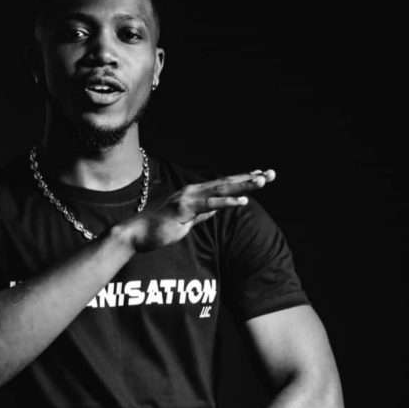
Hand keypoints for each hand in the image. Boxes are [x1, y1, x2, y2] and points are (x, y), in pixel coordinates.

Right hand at [121, 169, 275, 252]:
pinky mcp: (184, 209)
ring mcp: (188, 198)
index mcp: (194, 194)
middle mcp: (193, 191)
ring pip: (221, 189)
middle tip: (271, 174)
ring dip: (243, 185)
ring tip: (262, 181)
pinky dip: (228, 201)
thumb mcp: (186, 221)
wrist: (137, 234)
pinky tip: (243, 200)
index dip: (242, 179)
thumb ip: (201, 214)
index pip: (222, 184)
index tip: (261, 175)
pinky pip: (210, 205)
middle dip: (249, 178)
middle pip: (226, 182)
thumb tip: (215, 210)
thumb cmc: (159, 229)